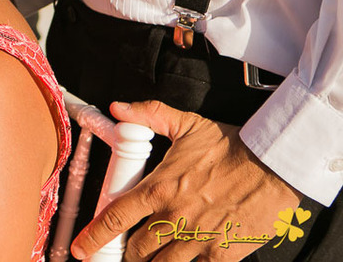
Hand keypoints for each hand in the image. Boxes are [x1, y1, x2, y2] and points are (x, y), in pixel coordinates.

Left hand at [71, 100, 301, 261]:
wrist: (275, 166)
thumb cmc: (231, 146)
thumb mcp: (186, 124)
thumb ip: (149, 115)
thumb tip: (119, 108)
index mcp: (159, 189)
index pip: (115, 218)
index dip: (93, 237)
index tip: (80, 249)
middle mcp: (175, 218)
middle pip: (137, 250)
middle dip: (128, 253)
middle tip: (126, 251)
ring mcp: (200, 240)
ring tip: (150, 258)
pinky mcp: (223, 255)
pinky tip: (185, 259)